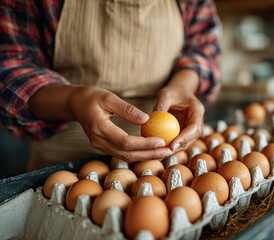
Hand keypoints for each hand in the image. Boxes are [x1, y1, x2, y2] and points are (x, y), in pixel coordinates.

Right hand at [29, 85, 172, 161]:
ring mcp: (100, 146)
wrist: (76, 104)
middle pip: (127, 154)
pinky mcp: (104, 147)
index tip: (161, 141)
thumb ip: (127, 109)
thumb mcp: (109, 97)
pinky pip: (123, 154)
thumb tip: (147, 119)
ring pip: (126, 157)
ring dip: (146, 156)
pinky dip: (139, 154)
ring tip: (164, 152)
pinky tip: (152, 150)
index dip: (144, 144)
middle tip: (168, 151)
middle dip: (149, 155)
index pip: (124, 141)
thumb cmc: (92, 97)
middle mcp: (98, 141)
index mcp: (99, 127)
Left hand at [154, 70, 204, 152]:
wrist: (179, 90)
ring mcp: (192, 127)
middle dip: (179, 147)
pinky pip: (178, 140)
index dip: (185, 138)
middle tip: (165, 153)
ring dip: (174, 149)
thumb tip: (150, 119)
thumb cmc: (173, 91)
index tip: (173, 145)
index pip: (195, 127)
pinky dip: (170, 145)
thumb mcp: (165, 95)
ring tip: (160, 154)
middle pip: (192, 138)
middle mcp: (197, 121)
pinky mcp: (185, 131)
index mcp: (197, 110)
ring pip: (186, 142)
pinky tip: (158, 150)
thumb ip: (160, 106)